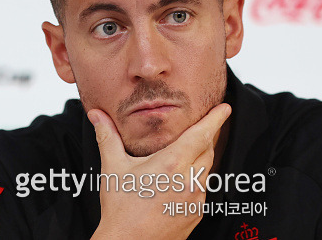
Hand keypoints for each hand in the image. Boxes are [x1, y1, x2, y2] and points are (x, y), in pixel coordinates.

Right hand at [88, 103, 230, 239]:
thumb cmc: (120, 209)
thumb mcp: (113, 168)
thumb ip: (107, 137)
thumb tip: (96, 116)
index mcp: (172, 164)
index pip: (202, 135)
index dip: (215, 119)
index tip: (225, 108)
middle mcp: (188, 181)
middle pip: (208, 149)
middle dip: (208, 135)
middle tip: (207, 123)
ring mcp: (195, 199)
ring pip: (207, 169)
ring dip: (202, 157)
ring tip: (190, 150)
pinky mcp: (196, 213)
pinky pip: (203, 188)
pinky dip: (197, 178)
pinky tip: (182, 178)